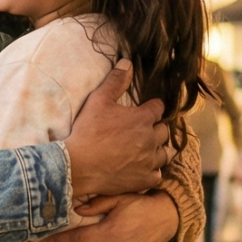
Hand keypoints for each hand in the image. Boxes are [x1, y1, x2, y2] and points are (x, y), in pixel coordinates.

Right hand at [63, 65, 167, 199]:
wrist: (78, 165)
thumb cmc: (87, 132)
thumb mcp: (99, 100)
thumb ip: (116, 81)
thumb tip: (128, 62)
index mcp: (143, 118)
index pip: (159, 108)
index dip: (152, 108)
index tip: (145, 111)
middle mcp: (150, 139)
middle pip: (164, 131)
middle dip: (155, 129)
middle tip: (142, 131)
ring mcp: (149, 161)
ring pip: (164, 153)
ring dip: (157, 150)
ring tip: (145, 150)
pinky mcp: (144, 179)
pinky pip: (157, 174)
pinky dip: (151, 171)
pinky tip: (141, 168)